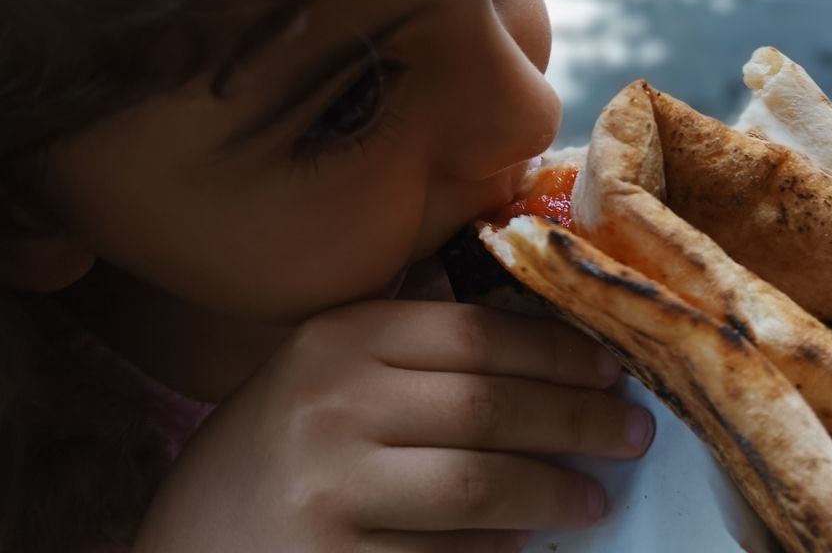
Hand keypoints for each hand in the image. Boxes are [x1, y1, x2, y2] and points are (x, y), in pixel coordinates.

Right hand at [133, 299, 652, 551]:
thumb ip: (404, 333)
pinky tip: (526, 541)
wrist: (185, 543)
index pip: (474, 334)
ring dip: (553, 491)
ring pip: (478, 486)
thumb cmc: (270, 446)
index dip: (556, 352)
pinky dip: (499, 550)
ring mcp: (331, 489)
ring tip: (595, 497)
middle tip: (634, 432)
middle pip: (488, 406)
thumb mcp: (321, 368)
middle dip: (577, 420)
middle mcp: (332, 404)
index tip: (611, 367)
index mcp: (339, 339)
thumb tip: (509, 312)